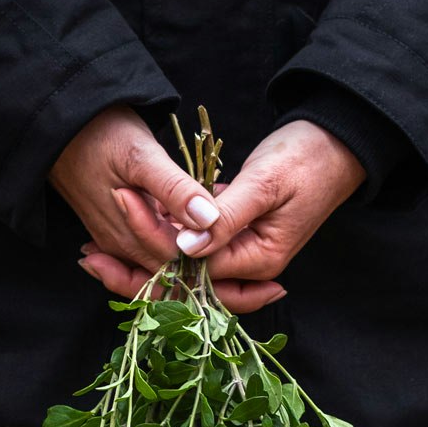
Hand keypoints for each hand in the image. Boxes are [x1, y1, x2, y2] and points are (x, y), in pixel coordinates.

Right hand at [47, 105, 222, 276]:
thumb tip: (209, 220)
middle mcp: (120, 247)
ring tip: (205, 214)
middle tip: (223, 221)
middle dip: (200, 249)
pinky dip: (168, 235)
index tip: (230, 223)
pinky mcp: (112, 229)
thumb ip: (174, 190)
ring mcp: (114, 240)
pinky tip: (183, 215)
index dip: (209, 247)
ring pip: (158, 258)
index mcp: (129, 235)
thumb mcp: (140, 155)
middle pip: (170, 266)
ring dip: (184, 243)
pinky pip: (146, 245)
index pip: (180, 261)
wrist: (58, 122)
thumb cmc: (99, 132)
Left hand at [78, 120, 365, 310]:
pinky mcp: (237, 236)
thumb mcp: (265, 184)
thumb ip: (226, 216)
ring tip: (96, 251)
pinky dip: (165, 241)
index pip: (192, 275)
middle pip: (184, 286)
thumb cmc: (307, 157)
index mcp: (258, 260)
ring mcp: (243, 254)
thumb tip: (185, 247)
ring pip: (185, 270)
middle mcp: (249, 266)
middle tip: (88, 259)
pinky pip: (196, 249)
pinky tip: (132, 230)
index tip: (106, 246)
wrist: (339, 140)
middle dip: (135, 276)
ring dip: (144, 260)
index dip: (149, 259)